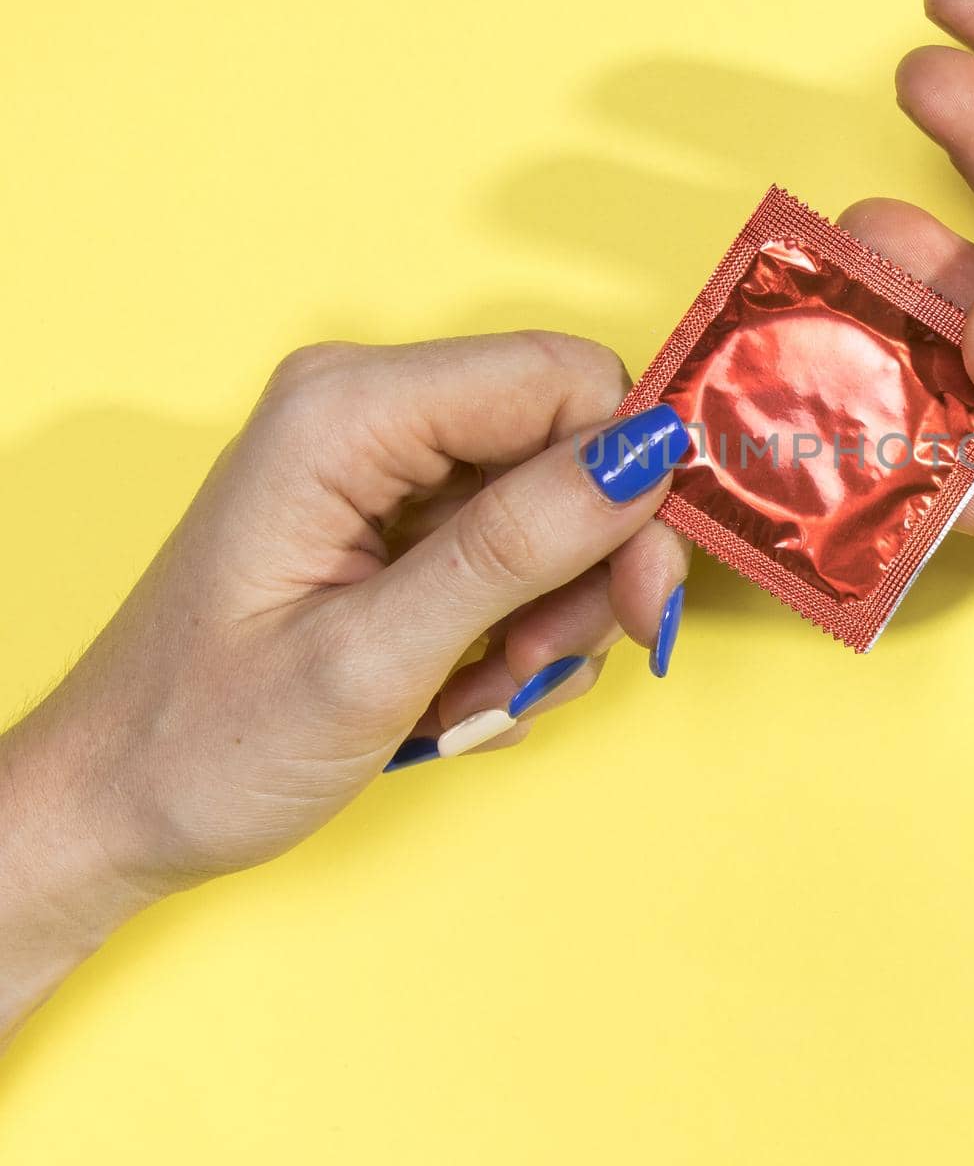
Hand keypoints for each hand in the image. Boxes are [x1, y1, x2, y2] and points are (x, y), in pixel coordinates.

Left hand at [0, 333, 688, 1039]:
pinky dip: (516, 628)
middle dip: (586, 564)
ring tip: (476, 688)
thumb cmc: (204, 743)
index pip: (561, 378)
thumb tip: (644, 457)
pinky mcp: (397, 518)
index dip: (627, 477)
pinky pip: (516, 548)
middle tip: (547, 661)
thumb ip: (513, 547)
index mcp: (347, 412)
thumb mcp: (372, 657)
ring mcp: (383, 466)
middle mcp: (369, 413)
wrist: (114, 808)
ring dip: (548, 615)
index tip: (636, 593)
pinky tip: (460, 686)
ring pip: (555, 507)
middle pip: (568, 444)